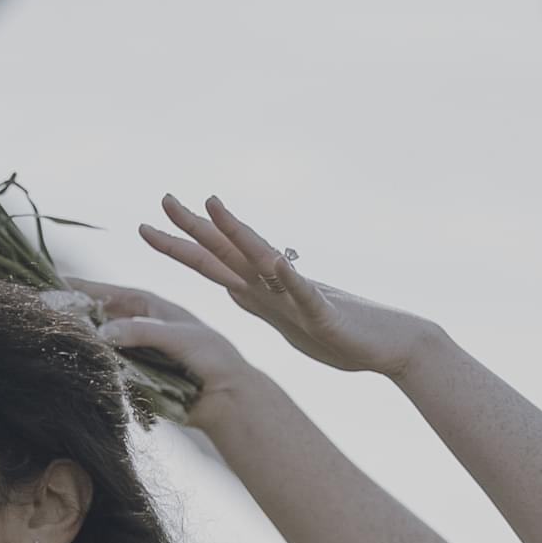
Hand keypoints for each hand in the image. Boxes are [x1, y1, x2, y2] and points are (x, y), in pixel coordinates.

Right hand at [64, 276, 267, 432]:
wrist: (227, 397)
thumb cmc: (212, 358)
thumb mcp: (178, 336)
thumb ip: (142, 332)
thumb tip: (101, 333)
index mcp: (152, 307)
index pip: (112, 293)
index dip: (86, 287)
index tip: (57, 282)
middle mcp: (140, 327)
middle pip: (100, 318)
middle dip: (76, 315)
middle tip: (47, 314)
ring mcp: (136, 353)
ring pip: (101, 344)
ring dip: (82, 343)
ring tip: (54, 340)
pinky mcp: (136, 377)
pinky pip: (108, 369)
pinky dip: (94, 367)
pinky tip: (76, 367)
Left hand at [129, 194, 441, 380]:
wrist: (393, 344)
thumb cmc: (340, 335)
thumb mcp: (285, 321)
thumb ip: (259, 302)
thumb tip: (232, 290)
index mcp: (262, 291)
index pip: (214, 262)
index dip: (181, 245)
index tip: (147, 226)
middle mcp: (276, 285)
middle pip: (227, 252)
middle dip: (192, 227)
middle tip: (162, 198)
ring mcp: (299, 296)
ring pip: (262, 260)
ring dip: (237, 232)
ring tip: (212, 206)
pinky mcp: (325, 314)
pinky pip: (305, 294)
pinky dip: (289, 279)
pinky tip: (275, 262)